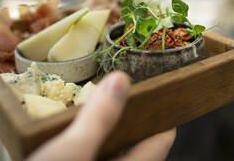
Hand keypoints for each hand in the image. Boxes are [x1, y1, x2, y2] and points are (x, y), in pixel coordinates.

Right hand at [27, 71, 175, 160]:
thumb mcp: (72, 150)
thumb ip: (98, 117)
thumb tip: (121, 80)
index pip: (160, 142)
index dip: (161, 118)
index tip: (157, 96)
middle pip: (137, 147)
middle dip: (130, 121)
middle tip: (121, 97)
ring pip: (114, 154)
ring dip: (108, 133)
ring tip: (97, 111)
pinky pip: (95, 157)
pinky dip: (90, 144)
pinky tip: (75, 135)